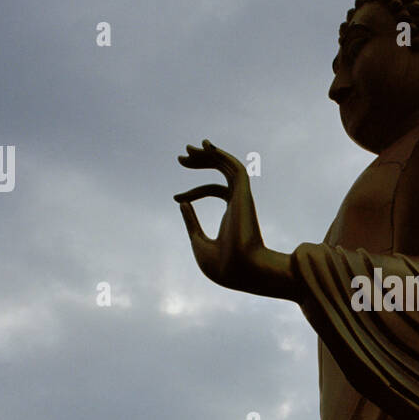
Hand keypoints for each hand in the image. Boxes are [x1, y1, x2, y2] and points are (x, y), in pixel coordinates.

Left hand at [174, 140, 267, 291]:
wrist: (240, 273)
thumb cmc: (223, 267)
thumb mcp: (199, 243)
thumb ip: (191, 222)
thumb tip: (182, 202)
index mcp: (231, 214)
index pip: (214, 190)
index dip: (193, 191)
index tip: (175, 198)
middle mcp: (238, 202)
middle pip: (222, 172)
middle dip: (203, 162)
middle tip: (181, 157)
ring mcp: (242, 198)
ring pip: (228, 166)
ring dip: (209, 155)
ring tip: (188, 149)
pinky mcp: (244, 196)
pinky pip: (235, 168)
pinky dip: (221, 155)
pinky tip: (205, 146)